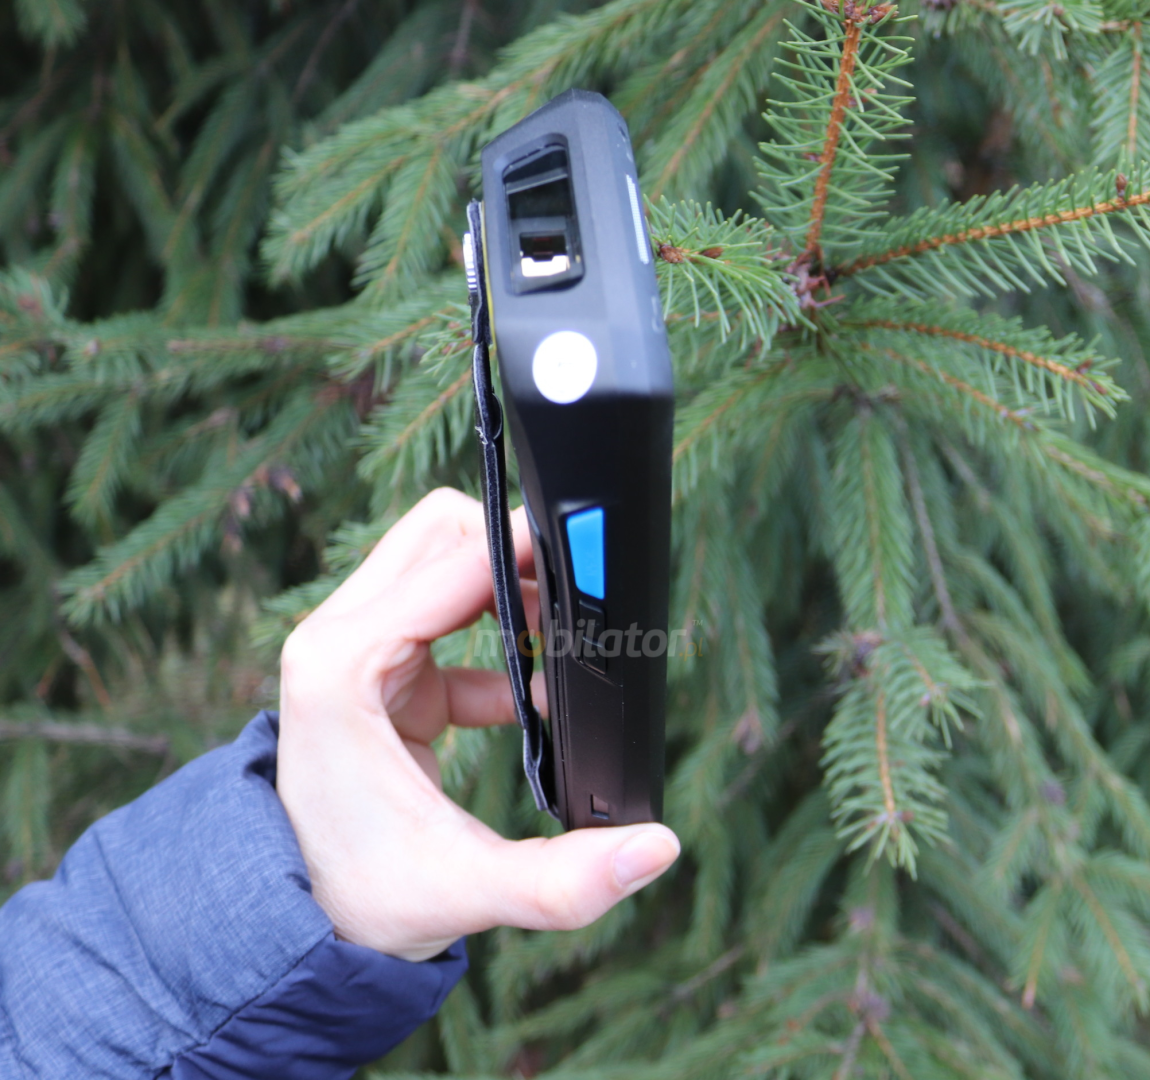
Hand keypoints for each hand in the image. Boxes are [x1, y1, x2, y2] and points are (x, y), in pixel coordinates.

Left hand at [276, 488, 679, 960]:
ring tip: (564, 644)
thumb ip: (566, 879)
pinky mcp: (383, 669)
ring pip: (444, 561)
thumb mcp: (467, 891)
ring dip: (511, 587)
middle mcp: (339, 640)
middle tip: (576, 597)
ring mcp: (358, 647)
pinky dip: (503, 636)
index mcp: (341, 667)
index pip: (448, 563)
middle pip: (440, 534)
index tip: (589, 551)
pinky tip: (535, 699)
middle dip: (515, 552)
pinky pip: (452, 615)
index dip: (525, 548)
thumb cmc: (362, 899)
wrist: (302, 921)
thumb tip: (658, 848)